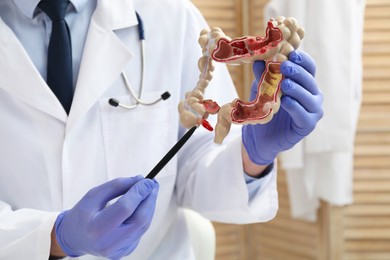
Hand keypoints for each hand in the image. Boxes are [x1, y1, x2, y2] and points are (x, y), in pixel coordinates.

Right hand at [54, 176, 158, 258]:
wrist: (75, 238)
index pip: (125, 208)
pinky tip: (142, 205)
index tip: (148, 180)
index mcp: (96, 228)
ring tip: (150, 191)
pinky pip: (140, 230)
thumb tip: (140, 179)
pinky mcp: (125, 251)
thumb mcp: (94, 195)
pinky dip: (144, 215)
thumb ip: (117, 186)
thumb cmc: (83, 213)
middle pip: (140, 219)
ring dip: (149, 206)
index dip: (139, 192)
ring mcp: (118, 250)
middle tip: (153, 183)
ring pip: (143, 225)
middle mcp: (108, 243)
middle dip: (149, 199)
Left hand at [242, 50, 322, 164]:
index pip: (309, 68)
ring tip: (285, 84)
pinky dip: (296, 108)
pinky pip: (304, 115)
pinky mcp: (307, 125)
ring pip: (310, 97)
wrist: (259, 136)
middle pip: (310, 80)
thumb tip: (257, 60)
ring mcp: (312, 110)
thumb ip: (262, 76)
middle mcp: (312, 95)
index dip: (302, 60)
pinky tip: (287, 102)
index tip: (291, 53)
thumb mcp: (261, 90)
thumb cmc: (264, 110)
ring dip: (297, 89)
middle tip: (285, 66)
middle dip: (298, 72)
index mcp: (304, 83)